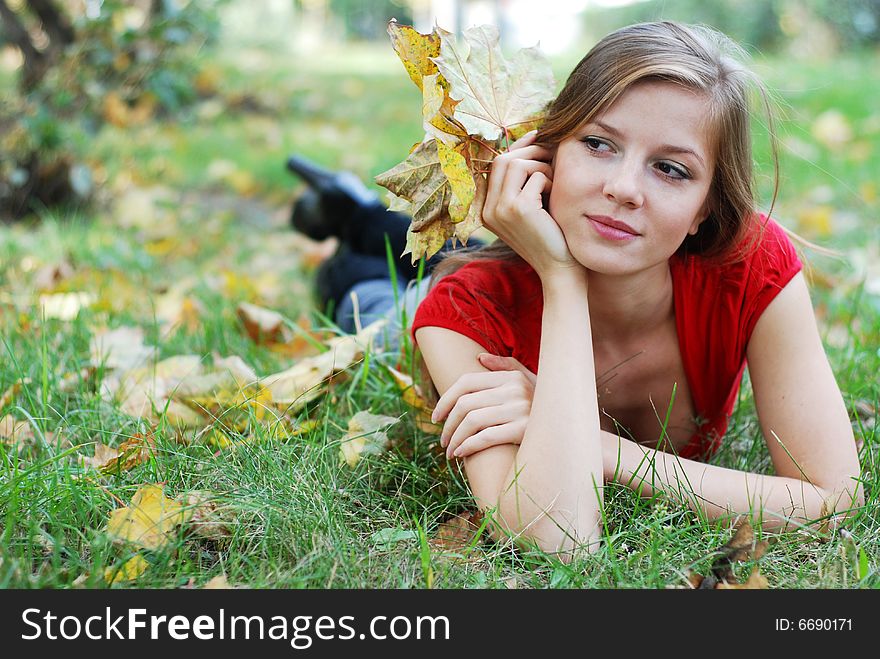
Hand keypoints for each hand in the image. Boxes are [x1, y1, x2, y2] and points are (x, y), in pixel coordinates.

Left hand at [431, 353, 536, 459]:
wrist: (574, 432)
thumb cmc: (546, 406)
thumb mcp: (529, 381)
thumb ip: (505, 366)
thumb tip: (479, 358)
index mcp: (510, 376)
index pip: (465, 382)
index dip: (445, 399)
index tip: (436, 416)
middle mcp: (514, 389)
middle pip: (465, 403)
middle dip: (448, 424)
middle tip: (442, 439)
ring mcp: (520, 409)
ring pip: (472, 421)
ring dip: (455, 438)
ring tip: (450, 450)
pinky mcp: (524, 430)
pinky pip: (485, 437)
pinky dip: (468, 446)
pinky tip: (461, 454)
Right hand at [482, 131, 581, 278]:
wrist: (559, 269)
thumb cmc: (550, 236)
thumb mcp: (532, 205)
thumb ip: (525, 179)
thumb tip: (532, 137)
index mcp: (487, 210)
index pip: (496, 165)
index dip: (517, 147)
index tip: (537, 137)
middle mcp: (488, 209)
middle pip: (503, 160)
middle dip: (530, 151)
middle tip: (552, 155)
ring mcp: (500, 209)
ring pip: (516, 163)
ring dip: (541, 166)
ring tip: (554, 182)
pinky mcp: (518, 209)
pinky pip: (536, 176)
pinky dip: (550, 180)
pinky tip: (556, 197)